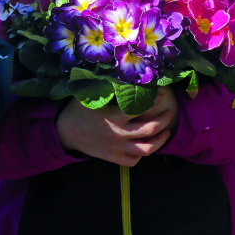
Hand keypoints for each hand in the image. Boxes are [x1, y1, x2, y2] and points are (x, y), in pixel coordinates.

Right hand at [56, 86, 178, 166]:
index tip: (161, 92)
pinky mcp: (113, 158)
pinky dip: (142, 155)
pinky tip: (145, 146)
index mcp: (115, 116)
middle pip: (151, 129)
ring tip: (166, 132)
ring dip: (160, 140)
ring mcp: (117, 148)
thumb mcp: (92, 95)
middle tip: (170, 112)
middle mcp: (119, 133)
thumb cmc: (78, 110)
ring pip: (147, 149)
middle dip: (165, 119)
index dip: (155, 98)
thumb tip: (126, 74)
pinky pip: (134, 160)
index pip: (142, 107)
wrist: (65, 132)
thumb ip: (110, 87)